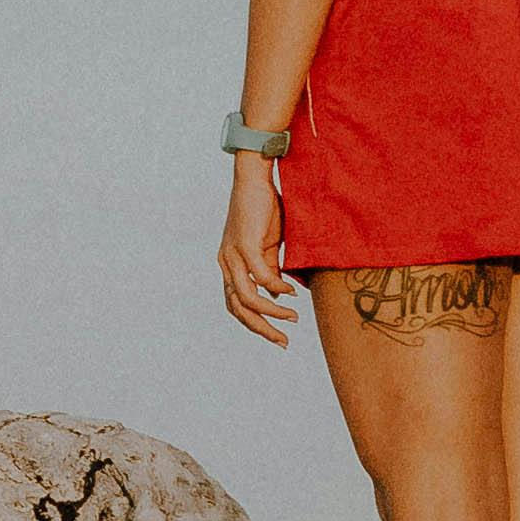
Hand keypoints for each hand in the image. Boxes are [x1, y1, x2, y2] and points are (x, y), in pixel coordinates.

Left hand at [219, 152, 296, 345]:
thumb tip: (279, 297)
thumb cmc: (263, 210)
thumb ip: (272, 271)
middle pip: (238, 309)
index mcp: (229, 266)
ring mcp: (232, 255)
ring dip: (271, 312)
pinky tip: (292, 291)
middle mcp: (226, 264)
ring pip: (247, 298)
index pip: (236, 305)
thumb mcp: (269, 247)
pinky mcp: (244, 244)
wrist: (255, 179)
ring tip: (293, 317)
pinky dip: (277, 287)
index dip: (255, 324)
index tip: (278, 337)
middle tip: (283, 341)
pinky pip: (260, 276)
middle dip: (261, 328)